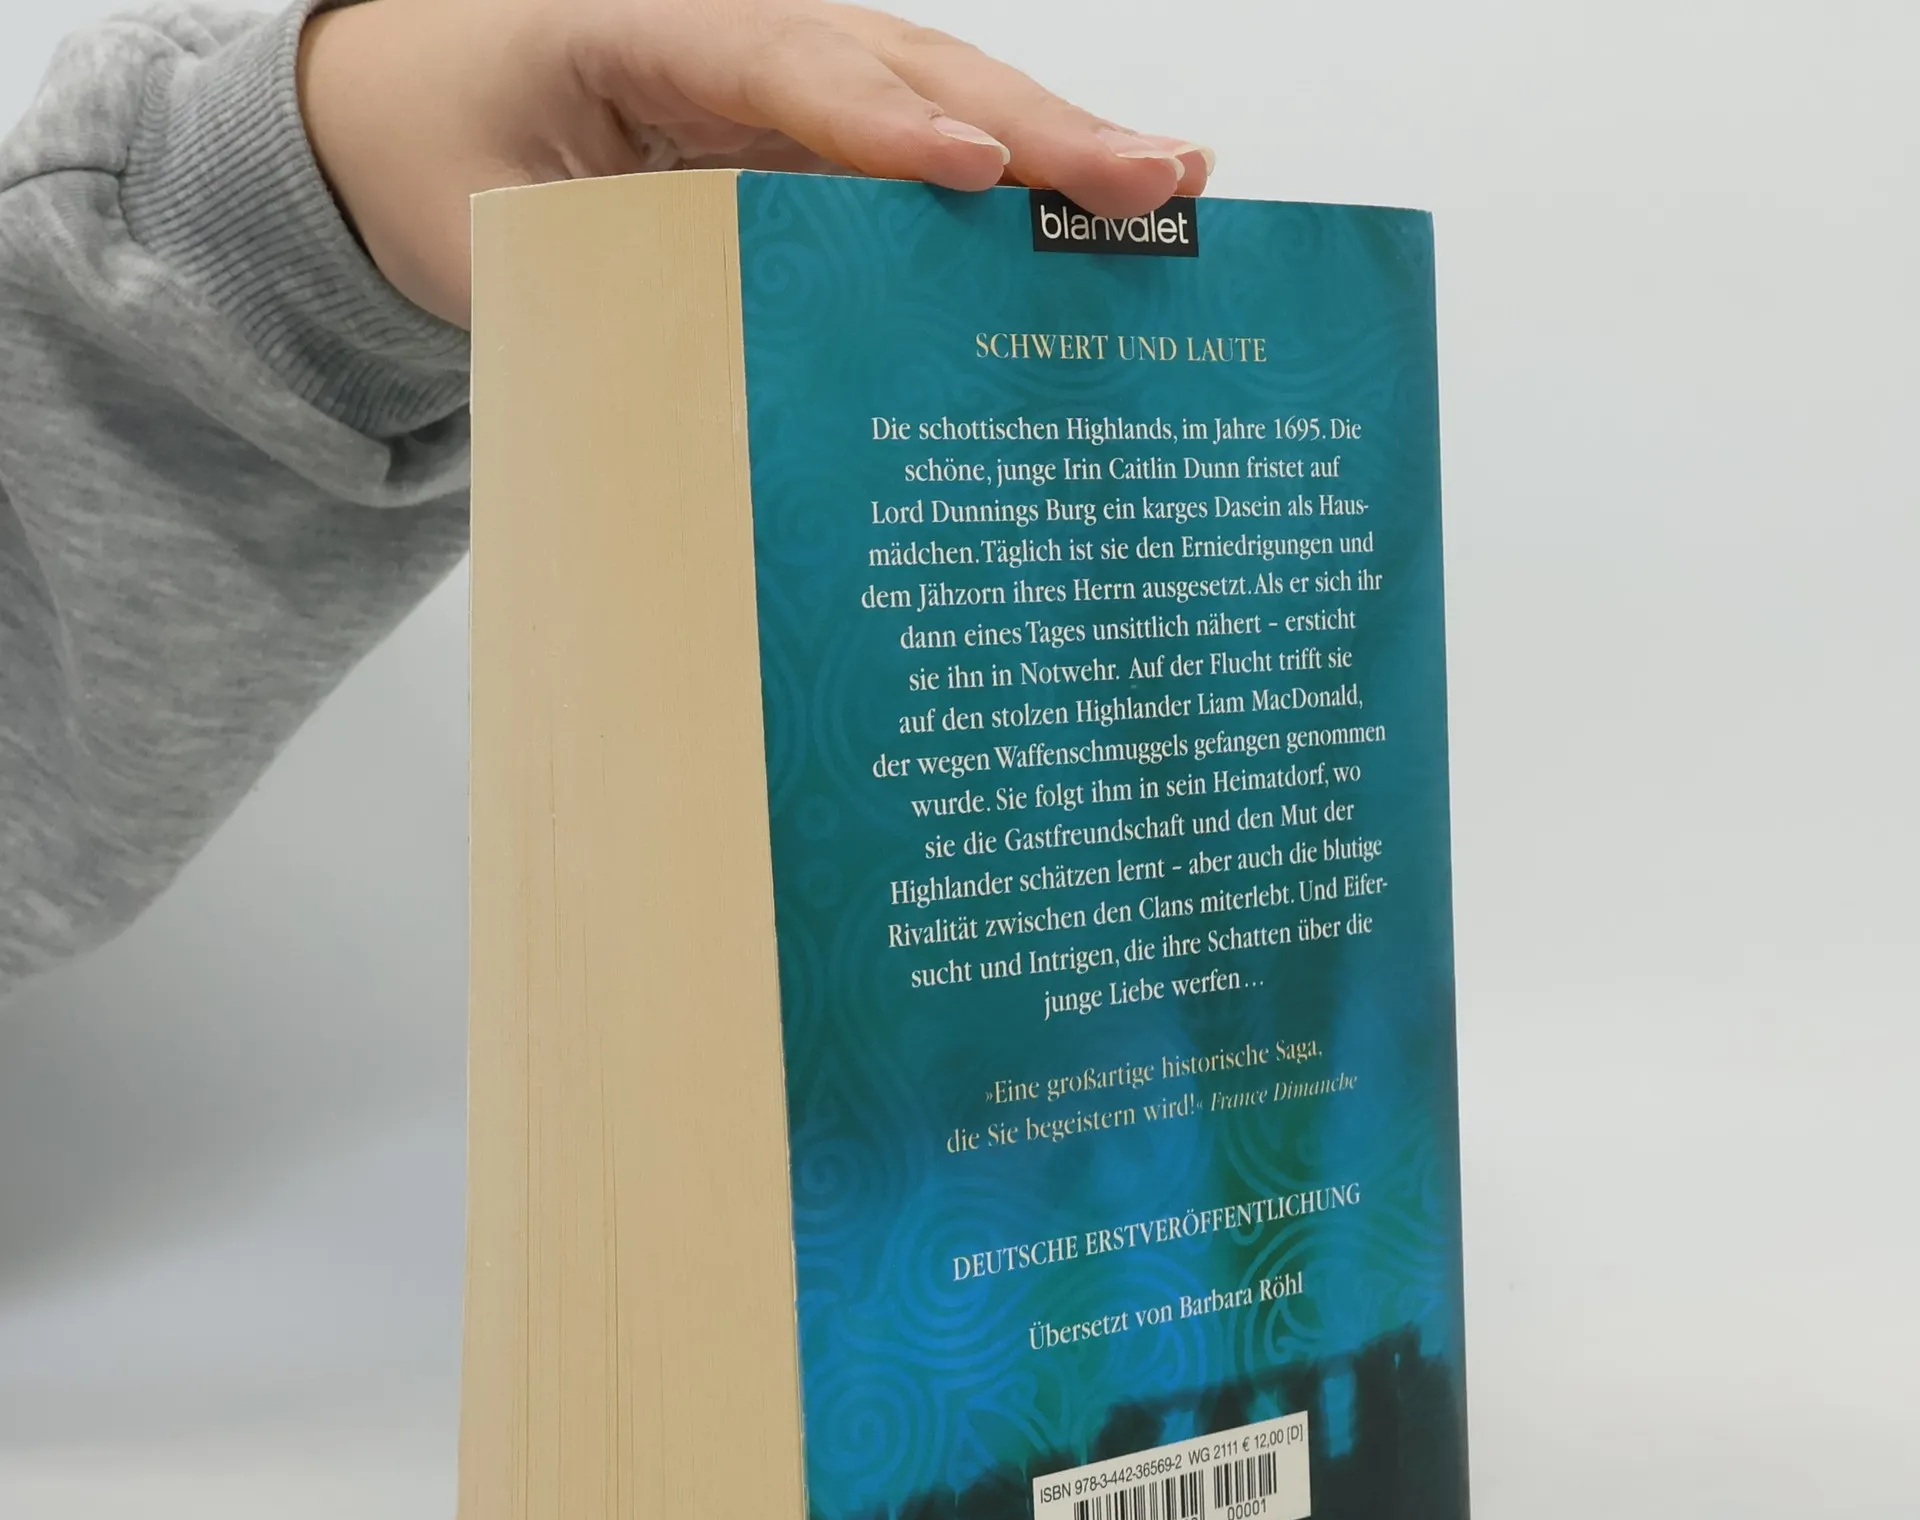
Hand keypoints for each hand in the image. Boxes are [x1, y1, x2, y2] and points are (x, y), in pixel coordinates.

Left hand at [298, 0, 1211, 326]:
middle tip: (1151, 180)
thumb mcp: (489, 232)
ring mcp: (788, 69)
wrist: (409, 104)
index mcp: (637, 24)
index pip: (780, 62)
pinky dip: (1008, 190)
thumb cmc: (446, 157)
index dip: (883, 119)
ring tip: (1167, 193)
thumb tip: (707, 404)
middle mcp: (737, 28)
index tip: (973, 168)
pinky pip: (919, 145)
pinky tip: (1093, 217)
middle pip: (903, 63)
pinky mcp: (812, 125)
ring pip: (937, 94)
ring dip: (1052, 150)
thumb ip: (588, 287)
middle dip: (1032, 126)